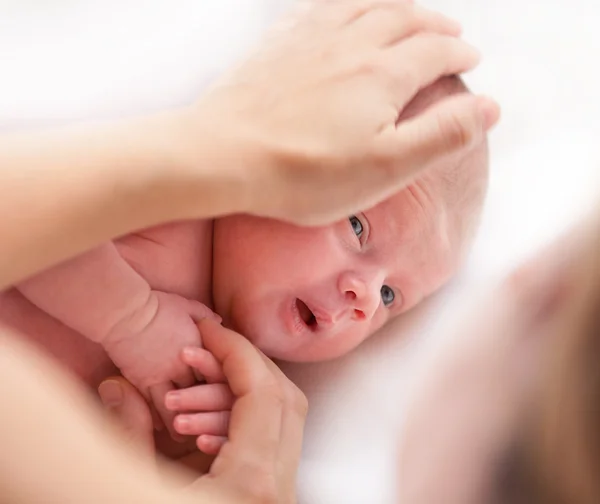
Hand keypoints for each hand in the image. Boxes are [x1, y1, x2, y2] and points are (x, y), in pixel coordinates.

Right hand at [98, 319, 306, 503]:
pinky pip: (271, 449)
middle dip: (245, 364)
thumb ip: (127, 433)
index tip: (208, 328)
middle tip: (203, 347)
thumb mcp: (131, 487)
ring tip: (191, 389)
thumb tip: (117, 386)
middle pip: (286, 400)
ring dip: (241, 394)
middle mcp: (278, 492)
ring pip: (284, 423)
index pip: (263, 392)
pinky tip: (202, 427)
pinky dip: (242, 424)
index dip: (235, 350)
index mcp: (251, 486)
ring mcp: (279, 500)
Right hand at [102, 290, 219, 437]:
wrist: (126, 311)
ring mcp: (164, 374)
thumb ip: (206, 318)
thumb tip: (219, 324)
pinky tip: (163, 430)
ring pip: (181, 404)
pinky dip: (161, 419)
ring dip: (186, 420)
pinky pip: (154, 405)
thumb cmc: (158, 305)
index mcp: (201, 346)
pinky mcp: (143, 381)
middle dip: (211, 409)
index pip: (219, 371)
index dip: (225, 385)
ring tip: (189, 437)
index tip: (229, 397)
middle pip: (204, 392)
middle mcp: (186, 364)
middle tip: (219, 427)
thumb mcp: (189, 306)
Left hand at [181, 0, 498, 225]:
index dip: (459, 54)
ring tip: (409, 12)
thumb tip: (489, 107)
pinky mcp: (277, 46)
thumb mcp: (387, 167)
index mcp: (383, 74)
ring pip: (365, 6)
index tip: (470, 60)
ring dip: (396, 6)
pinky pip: (319, 8)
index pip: (435, 51)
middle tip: (450, 32)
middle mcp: (351, 44)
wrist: (224, 156)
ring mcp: (310, 40)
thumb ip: (442, 136)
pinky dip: (345, 4)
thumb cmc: (305, 173)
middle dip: (435, 24)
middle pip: (405, 20)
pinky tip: (343, 10)